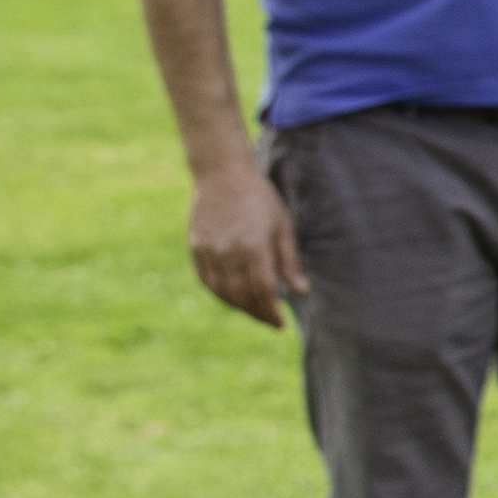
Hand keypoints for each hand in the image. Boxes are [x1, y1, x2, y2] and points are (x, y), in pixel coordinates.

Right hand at [189, 160, 303, 324]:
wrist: (222, 173)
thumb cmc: (259, 197)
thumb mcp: (282, 226)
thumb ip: (289, 262)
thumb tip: (301, 291)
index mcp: (253, 247)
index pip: (263, 292)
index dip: (271, 312)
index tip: (280, 324)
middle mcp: (228, 253)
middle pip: (242, 296)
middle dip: (257, 313)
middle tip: (269, 321)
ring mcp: (209, 251)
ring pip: (223, 292)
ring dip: (239, 307)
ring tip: (254, 310)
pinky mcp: (196, 248)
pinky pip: (207, 281)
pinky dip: (221, 294)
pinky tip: (232, 297)